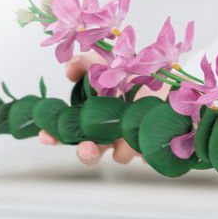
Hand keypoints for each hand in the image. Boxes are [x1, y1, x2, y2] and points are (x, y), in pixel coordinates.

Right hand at [38, 51, 168, 164]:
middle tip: (87, 147)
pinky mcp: (154, 146)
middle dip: (86, 152)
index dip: (55, 136)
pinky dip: (148, 150)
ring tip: (130, 128)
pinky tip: (149, 141)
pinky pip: (149, 156)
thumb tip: (69, 72)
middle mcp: (110, 133)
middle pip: (90, 153)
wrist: (171, 76)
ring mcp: (131, 141)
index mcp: (94, 118)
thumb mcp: (107, 62)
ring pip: (119, 156)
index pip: (68, 133)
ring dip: (122, 145)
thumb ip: (85, 63)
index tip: (46, 136)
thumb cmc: (135, 71)